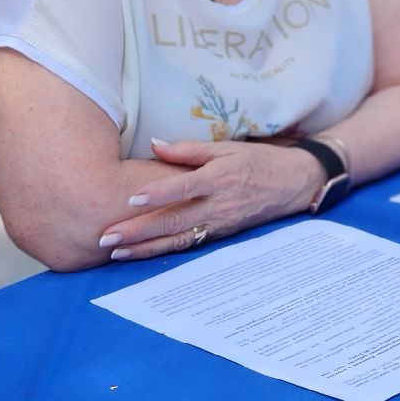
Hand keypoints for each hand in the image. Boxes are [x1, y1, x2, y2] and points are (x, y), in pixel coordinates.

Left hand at [96, 139, 322, 260]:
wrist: (294, 184)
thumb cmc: (258, 161)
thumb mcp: (227, 147)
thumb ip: (189, 150)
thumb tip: (155, 145)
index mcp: (219, 178)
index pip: (185, 187)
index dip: (159, 194)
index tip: (131, 199)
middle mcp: (218, 205)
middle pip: (174, 220)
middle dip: (138, 231)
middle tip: (106, 237)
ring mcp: (219, 224)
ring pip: (177, 239)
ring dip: (144, 248)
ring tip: (115, 253)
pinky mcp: (220, 236)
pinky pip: (188, 245)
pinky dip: (162, 251)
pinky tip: (140, 255)